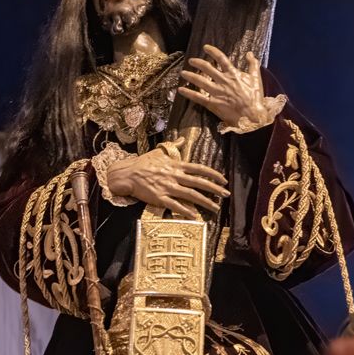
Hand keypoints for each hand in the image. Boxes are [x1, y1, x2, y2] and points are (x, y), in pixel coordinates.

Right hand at [100, 143, 228, 218]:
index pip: (199, 169)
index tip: (224, 179)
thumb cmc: (143, 163)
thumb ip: (174, 146)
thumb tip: (183, 138)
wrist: (127, 174)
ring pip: (190, 195)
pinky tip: (195, 215)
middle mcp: (174, 176)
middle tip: (226, 194)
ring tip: (216, 208)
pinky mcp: (159, 198)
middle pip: (199, 183)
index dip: (213, 174)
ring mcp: (167, 187)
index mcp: (176, 165)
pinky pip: (175, 205)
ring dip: (205, 202)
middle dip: (215, 189)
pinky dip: (186, 211)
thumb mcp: (159, 152)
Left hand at [178, 45, 278, 132]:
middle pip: (207, 68)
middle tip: (191, 60)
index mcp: (233, 74)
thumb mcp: (256, 79)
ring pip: (200, 81)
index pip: (221, 59)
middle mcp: (223, 81)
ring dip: (190, 76)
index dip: (212, 51)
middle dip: (197, 62)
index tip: (205, 47)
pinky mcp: (212, 103)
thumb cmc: (255, 98)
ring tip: (183, 73)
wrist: (253, 117)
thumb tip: (250, 53)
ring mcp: (217, 92)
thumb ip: (253, 65)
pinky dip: (188, 93)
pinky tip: (181, 90)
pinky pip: (198, 97)